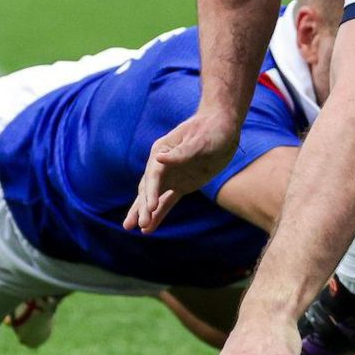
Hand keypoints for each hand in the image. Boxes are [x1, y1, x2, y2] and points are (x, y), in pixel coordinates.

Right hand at [124, 106, 240, 232]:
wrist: (222, 126)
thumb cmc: (211, 129)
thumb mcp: (200, 140)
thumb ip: (181, 153)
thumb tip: (159, 159)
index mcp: (162, 150)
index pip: (153, 175)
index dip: (150, 193)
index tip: (149, 208)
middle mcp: (162, 164)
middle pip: (148, 188)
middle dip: (141, 207)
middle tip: (134, 224)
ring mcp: (171, 176)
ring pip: (153, 197)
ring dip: (144, 212)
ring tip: (131, 228)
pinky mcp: (181, 185)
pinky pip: (167, 202)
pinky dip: (159, 214)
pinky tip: (149, 228)